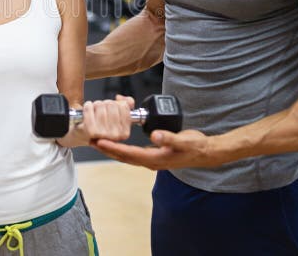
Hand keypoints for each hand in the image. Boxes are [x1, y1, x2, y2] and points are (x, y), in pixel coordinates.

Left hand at [70, 95, 135, 144]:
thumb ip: (126, 104)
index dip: (116, 103)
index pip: (124, 106)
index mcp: (125, 132)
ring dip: (96, 105)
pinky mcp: (90, 130)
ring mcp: (103, 134)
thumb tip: (121, 98)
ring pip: (100, 105)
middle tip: (101, 110)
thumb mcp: (118, 115)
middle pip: (112, 104)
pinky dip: (87, 105)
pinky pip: (89, 108)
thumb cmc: (101, 125)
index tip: (111, 109)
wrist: (83, 135)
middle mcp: (115, 135)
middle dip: (105, 104)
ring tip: (94, 111)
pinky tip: (88, 109)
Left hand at [92, 129, 223, 169]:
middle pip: (123, 156)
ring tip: (98, 140)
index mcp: (155, 159)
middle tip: (90, 140)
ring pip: (127, 155)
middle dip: (106, 149)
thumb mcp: (184, 141)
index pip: (128, 154)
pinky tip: (117, 139)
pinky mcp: (154, 154)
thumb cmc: (196, 147)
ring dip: (112, 148)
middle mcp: (151, 161)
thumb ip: (170, 138)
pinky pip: (133, 151)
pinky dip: (123, 145)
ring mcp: (152, 159)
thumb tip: (154, 136)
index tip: (99, 141)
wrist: (206, 152)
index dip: (113, 148)